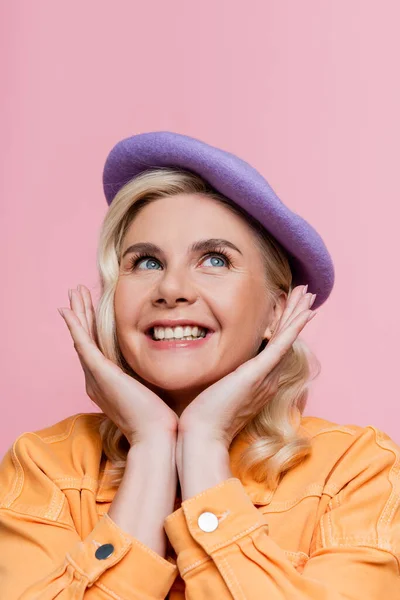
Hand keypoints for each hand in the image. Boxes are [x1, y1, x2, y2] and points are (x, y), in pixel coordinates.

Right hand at [58, 285, 178, 445]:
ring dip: (77, 313)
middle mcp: (96, 381)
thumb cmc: (160, 419)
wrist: (157, 437)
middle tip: (77, 293)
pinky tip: (68, 311)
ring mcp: (95, 377)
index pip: (97, 348)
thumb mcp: (152, 390)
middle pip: (85, 340)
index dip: (93, 325)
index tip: (92, 306)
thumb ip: (150, 375)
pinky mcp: (100, 374)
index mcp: (107, 384)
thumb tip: (163, 362)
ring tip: (74, 292)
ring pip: (82, 338)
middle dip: (81, 314)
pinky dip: (75, 326)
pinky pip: (83, 344)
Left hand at [178, 284, 316, 447]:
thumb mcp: (214, 390)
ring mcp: (265, 376)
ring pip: (287, 337)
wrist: (202, 436)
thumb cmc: (202, 417)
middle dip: (296, 313)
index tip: (289, 305)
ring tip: (308, 294)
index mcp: (258, 381)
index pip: (275, 346)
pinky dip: (294, 327)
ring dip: (298, 313)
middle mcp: (267, 378)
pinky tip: (306, 313)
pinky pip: (281, 345)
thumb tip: (211, 365)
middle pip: (286, 338)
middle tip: (307, 293)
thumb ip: (219, 377)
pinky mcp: (257, 374)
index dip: (284, 324)